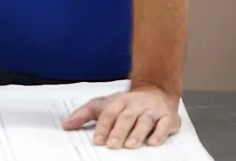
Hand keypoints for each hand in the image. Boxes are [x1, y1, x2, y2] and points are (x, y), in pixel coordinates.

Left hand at [63, 84, 181, 148]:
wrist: (156, 90)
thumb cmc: (127, 103)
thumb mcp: (104, 104)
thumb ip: (84, 114)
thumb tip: (66, 125)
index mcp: (119, 101)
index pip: (109, 113)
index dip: (103, 127)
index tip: (97, 140)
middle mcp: (136, 104)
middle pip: (126, 117)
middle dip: (119, 131)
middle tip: (112, 145)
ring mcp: (153, 110)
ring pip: (145, 121)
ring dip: (137, 134)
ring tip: (130, 145)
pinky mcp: (168, 117)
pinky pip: (164, 125)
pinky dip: (159, 134)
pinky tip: (153, 143)